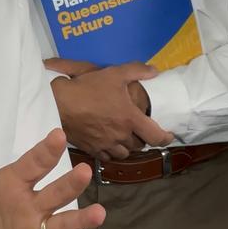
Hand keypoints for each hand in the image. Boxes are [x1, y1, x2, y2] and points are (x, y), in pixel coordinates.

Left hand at [0, 103, 104, 228]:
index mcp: (14, 185)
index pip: (33, 164)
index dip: (45, 150)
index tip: (58, 135)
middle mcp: (32, 208)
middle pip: (54, 193)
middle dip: (69, 184)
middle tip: (83, 172)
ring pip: (63, 225)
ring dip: (81, 220)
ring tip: (98, 214)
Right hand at [45, 59, 172, 159]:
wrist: (59, 103)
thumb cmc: (88, 87)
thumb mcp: (114, 73)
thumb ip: (137, 71)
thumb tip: (156, 71)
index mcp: (130, 119)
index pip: (156, 136)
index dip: (166, 138)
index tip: (168, 136)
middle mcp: (121, 135)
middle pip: (139, 145)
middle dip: (142, 139)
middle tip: (139, 130)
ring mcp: (106, 144)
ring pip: (124, 153)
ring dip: (127, 146)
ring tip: (124, 137)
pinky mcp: (92, 149)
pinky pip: (107, 157)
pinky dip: (111, 152)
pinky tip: (108, 143)